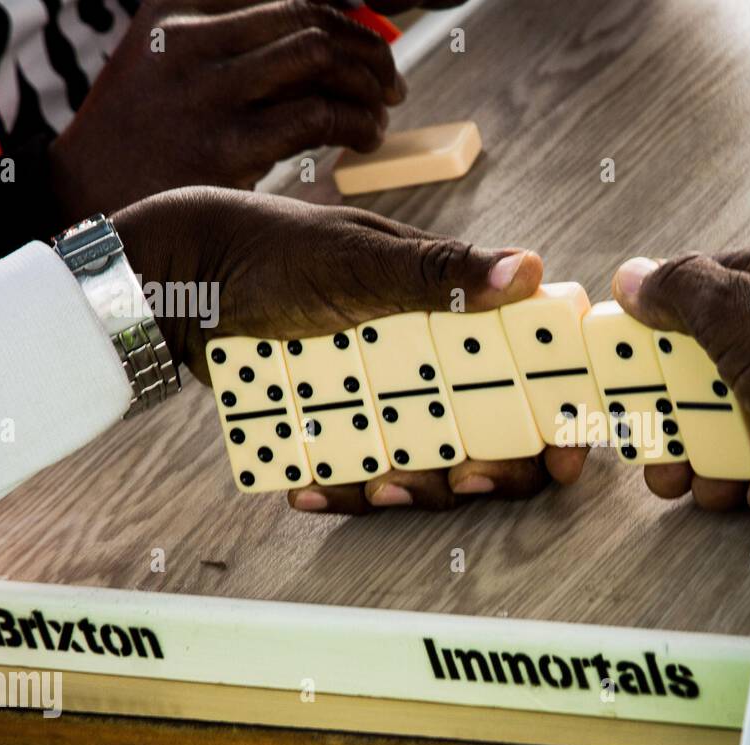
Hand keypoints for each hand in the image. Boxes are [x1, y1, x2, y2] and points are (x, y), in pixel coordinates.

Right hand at [50, 0, 404, 222]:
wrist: (87, 197)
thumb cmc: (144, 135)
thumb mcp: (168, 61)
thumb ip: (235, 42)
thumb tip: (325, 37)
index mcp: (179, 9)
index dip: (345, 13)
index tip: (371, 37)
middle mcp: (191, 40)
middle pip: (310, 18)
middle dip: (367, 46)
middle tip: (390, 78)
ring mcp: (208, 92)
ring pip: (320, 58)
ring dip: (368, 84)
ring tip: (381, 110)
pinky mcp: (227, 146)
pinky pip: (316, 117)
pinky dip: (356, 123)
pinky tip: (363, 137)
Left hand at [113, 185, 587, 510]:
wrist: (185, 277)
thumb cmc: (279, 250)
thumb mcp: (361, 257)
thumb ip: (440, 271)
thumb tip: (527, 271)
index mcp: (457, 319)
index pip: (529, 370)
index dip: (557, 415)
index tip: (564, 453)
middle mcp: (432, 365)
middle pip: (493, 435)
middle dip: (491, 469)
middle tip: (467, 478)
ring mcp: (388, 401)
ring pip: (430, 467)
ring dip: (416, 487)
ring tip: (378, 485)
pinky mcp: (341, 427)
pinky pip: (356, 475)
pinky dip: (338, 489)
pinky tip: (309, 490)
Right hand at [611, 229, 749, 512]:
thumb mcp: (731, 306)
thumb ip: (678, 289)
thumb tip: (634, 279)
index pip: (720, 289)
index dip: (672, 330)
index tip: (639, 368)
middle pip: (734, 365)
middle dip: (691, 417)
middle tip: (662, 453)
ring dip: (723, 457)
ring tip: (702, 488)